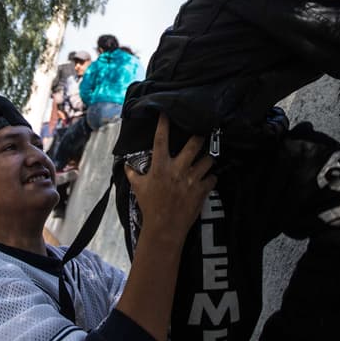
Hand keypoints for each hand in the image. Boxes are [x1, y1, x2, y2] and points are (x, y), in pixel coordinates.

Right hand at [126, 114, 215, 239]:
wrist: (164, 228)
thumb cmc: (150, 207)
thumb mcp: (138, 188)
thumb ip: (133, 174)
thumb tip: (126, 165)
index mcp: (160, 166)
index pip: (161, 139)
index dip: (164, 123)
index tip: (166, 112)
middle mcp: (177, 169)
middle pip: (194, 144)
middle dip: (201, 135)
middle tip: (203, 130)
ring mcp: (192, 179)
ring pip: (208, 160)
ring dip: (208, 158)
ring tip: (207, 158)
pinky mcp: (201, 190)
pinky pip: (213, 178)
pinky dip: (211, 177)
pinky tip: (209, 178)